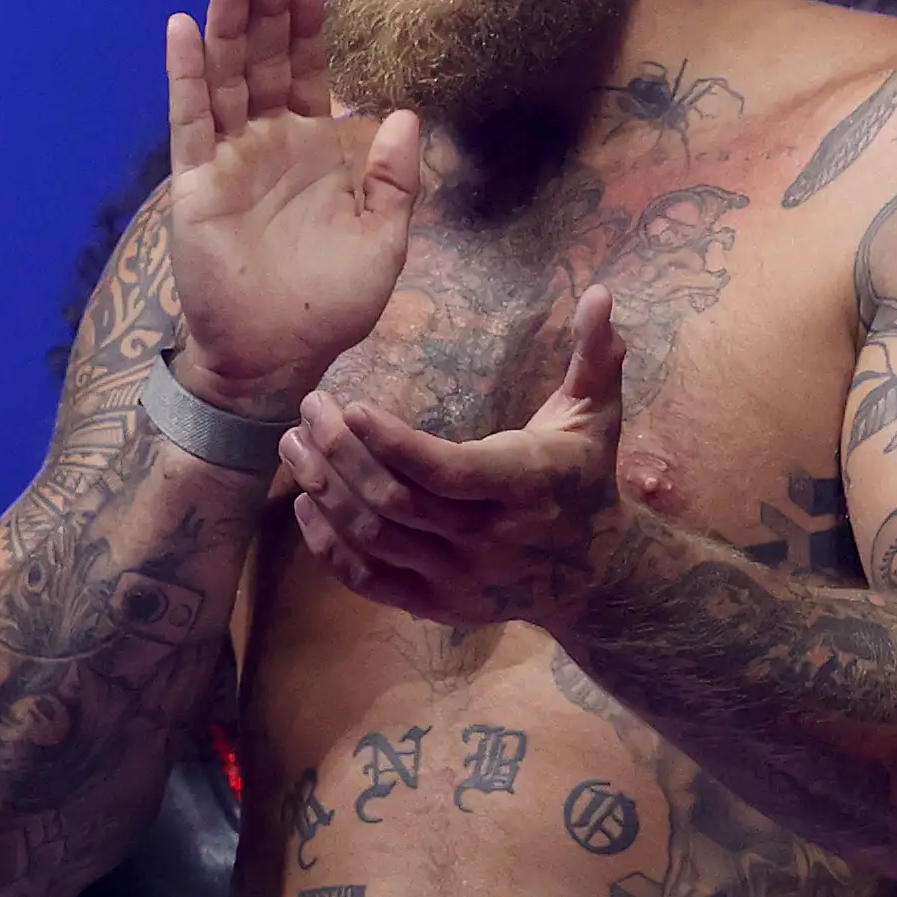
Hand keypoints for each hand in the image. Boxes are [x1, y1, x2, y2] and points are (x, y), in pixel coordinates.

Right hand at [165, 0, 423, 416]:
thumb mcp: (384, 240)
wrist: (278, 356)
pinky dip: (186, 74)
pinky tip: (182, 30)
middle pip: (267, 58)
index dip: (311, 27)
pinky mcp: (197, 181)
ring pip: (227, 76)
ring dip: (228, 24)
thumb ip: (394, 178)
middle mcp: (271, 140)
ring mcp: (231, 157)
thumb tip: (403, 110)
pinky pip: (190, 120)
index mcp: (318, 147)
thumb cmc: (334, 303)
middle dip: (268, 6)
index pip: (312, 71)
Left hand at [283, 288, 624, 627]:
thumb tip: (601, 292)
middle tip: (310, 409)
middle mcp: (490, 539)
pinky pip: (369, 580)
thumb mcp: (597, 415)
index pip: (448, 471)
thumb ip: (597, 355)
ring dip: (326, 490)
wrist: (591, 573)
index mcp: (527, 485)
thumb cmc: (584, 477)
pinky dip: (329, 545)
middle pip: (396, 501)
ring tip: (295, 444)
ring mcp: (460, 578)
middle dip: (342, 453)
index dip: (393, 443)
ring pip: (374, 538)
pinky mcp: (437, 604)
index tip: (351, 405)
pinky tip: (307, 502)